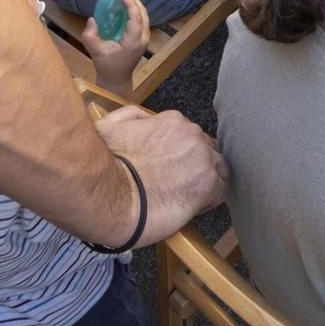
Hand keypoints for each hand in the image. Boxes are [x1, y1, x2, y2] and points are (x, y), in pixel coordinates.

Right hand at [79, 0, 149, 93]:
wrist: (117, 79)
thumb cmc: (106, 66)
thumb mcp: (95, 51)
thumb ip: (90, 35)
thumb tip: (92, 19)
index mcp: (134, 41)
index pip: (136, 17)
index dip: (130, 3)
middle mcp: (143, 39)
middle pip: (144, 14)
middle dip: (133, 1)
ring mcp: (145, 39)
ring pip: (145, 16)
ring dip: (135, 6)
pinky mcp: (144, 39)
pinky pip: (143, 21)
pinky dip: (136, 12)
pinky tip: (125, 8)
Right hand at [95, 105, 227, 245]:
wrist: (107, 195)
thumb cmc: (103, 164)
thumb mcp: (111, 125)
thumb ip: (131, 117)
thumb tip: (142, 119)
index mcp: (173, 121)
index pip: (189, 136)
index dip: (182, 154)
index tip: (171, 168)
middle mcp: (193, 135)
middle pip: (206, 150)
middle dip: (196, 166)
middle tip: (179, 185)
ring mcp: (203, 159)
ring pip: (218, 168)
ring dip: (205, 181)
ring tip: (186, 197)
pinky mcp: (208, 184)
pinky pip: (221, 191)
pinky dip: (209, 200)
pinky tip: (191, 208)